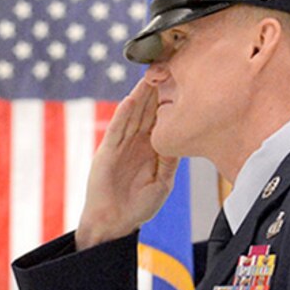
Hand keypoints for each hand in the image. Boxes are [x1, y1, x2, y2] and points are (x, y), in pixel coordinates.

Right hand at [75, 77, 178, 249]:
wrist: (114, 223)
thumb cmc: (138, 206)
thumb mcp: (163, 182)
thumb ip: (170, 161)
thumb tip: (183, 138)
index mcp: (151, 148)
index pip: (161, 118)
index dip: (170, 100)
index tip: (182, 80)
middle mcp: (136, 142)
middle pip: (146, 110)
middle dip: (156, 89)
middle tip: (166, 66)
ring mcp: (120, 145)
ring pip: (132, 115)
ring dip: (139, 96)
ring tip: (149, 76)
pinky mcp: (106, 153)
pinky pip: (116, 131)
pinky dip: (122, 116)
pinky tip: (129, 101)